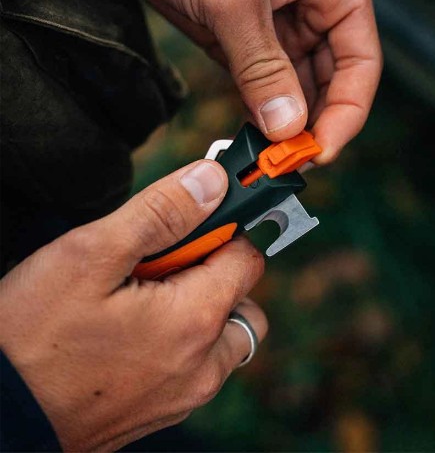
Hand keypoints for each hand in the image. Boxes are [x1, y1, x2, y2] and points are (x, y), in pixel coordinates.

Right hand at [0, 160, 266, 450]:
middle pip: (243, 299)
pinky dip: (184, 337)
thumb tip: (212, 180)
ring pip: (225, 334)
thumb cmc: (33, 337)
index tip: (194, 222)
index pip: (247, 257)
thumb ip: (162, 212)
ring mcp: (187, 393)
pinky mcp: (166, 408)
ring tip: (146, 296)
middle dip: (215, 271)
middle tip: (163, 263)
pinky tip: (135, 328)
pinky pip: (199, 362)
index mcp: (195, 320)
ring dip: (202, 306)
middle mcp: (204, 365)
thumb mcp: (92, 254)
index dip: (224, 230)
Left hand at [106, 0, 381, 163]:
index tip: (324, 150)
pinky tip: (256, 134)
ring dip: (287, 122)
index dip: (348, 112)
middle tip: (292, 160)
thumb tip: (286, 126)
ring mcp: (284, 24)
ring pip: (300, 87)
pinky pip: (266, 85)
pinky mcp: (250, 39)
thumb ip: (262, 67)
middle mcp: (317, 3)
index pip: (361, 61)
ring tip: (272, 155)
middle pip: (334, 80)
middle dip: (315, 122)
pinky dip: (262, 111)